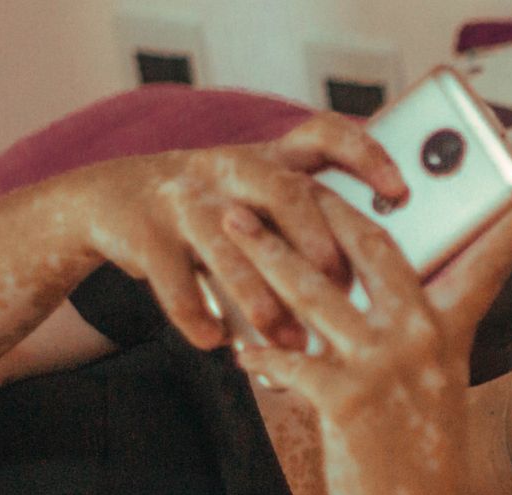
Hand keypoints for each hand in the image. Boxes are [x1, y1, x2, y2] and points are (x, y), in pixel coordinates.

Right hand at [73, 113, 408, 349]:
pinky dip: (196, 315)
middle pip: (283, 191)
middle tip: (339, 284)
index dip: (366, 156)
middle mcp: (231, 169)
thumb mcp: (260, 201)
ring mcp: (186, 200)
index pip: (326, 137)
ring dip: (261, 297)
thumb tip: (381, 283)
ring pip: (229, 246)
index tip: (401, 191)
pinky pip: (174, 281)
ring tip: (288, 338)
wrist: (110, 200)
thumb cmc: (214, 212)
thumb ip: (310, 225)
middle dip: (315, 239)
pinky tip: (216, 341)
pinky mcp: (145, 235)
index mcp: (270, 159)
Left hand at [231, 161, 511, 494]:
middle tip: (285, 178)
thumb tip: (366, 289)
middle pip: (372, 247)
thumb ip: (414, 336)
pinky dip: (259, 350)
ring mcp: (385, 367)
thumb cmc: (421, 458)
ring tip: (229, 224)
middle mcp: (424, 340)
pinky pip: (288, 357)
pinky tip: (240, 348)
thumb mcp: (435, 388)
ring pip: (313, 289)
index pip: (482, 258)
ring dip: (264, 254)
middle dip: (322, 206)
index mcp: (452, 334)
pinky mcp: (344, 399)